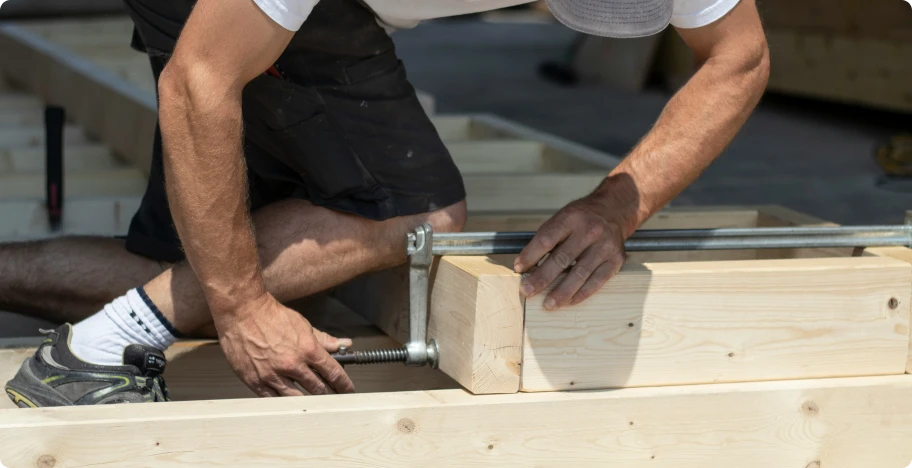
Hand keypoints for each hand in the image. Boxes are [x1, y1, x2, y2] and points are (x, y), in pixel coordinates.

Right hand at [215, 293, 354, 395]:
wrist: (243, 312)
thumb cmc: (271, 316)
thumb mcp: (303, 324)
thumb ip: (324, 339)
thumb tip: (343, 345)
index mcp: (307, 350)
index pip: (333, 372)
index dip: (344, 384)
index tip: (347, 389)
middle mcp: (292, 365)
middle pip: (318, 388)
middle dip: (329, 394)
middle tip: (333, 397)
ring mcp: (273, 375)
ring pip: (297, 398)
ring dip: (308, 401)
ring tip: (314, 402)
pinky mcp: (255, 381)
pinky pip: (273, 399)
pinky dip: (283, 402)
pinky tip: (289, 402)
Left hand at [514, 194, 627, 309]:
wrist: (614, 210)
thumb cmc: (582, 218)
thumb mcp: (562, 217)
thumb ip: (546, 239)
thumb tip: (525, 266)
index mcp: (571, 218)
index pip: (546, 239)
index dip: (530, 256)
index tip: (518, 269)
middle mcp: (589, 231)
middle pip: (562, 259)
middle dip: (541, 278)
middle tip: (527, 292)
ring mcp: (604, 246)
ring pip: (580, 274)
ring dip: (562, 292)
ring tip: (548, 304)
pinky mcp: (615, 260)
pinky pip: (597, 281)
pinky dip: (581, 294)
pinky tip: (569, 301)